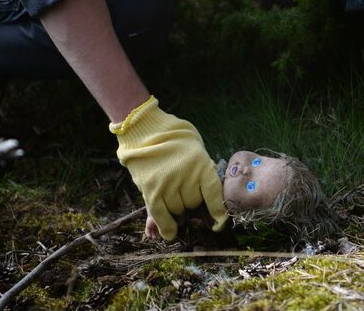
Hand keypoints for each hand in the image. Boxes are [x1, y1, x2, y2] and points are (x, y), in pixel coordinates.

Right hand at [110, 96, 227, 240]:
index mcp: (202, 164)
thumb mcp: (195, 150)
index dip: (219, 213)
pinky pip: (160, 215)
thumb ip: (201, 173)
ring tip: (171, 191)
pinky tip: (169, 234)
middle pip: (194, 204)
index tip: (219, 224)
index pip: (215, 196)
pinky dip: (165, 226)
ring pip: (178, 210)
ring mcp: (168, 184)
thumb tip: (208, 202)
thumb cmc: (175, 139)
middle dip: (192, 202)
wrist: (145, 128)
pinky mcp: (150, 189)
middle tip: (183, 189)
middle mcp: (186, 176)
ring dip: (177, 208)